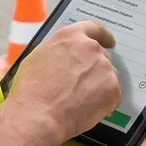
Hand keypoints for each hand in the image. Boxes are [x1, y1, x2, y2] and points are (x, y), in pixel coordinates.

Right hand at [8, 21, 120, 141]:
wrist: (39, 116)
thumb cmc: (32, 90)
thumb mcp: (37, 57)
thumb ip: (58, 51)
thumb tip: (65, 57)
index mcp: (71, 37)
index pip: (93, 29)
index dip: (103, 36)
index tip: (109, 41)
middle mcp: (91, 48)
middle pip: (102, 55)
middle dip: (95, 69)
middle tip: (83, 85)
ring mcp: (104, 68)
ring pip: (108, 76)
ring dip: (100, 86)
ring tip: (81, 100)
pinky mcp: (113, 89)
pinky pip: (114, 95)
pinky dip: (105, 102)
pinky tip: (88, 109)